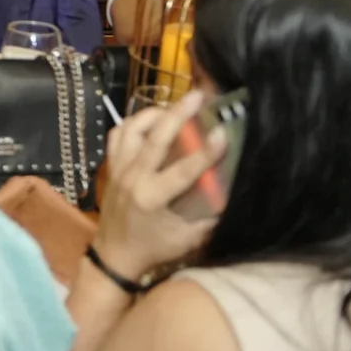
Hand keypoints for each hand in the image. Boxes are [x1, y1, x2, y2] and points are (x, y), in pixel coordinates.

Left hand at [93, 89, 225, 280]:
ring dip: (154, 114)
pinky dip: (133, 122)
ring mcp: (118, 168)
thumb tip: (239, 201)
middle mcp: (132, 177)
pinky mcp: (111, 165)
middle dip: (178, 114)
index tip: (223, 132)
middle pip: (155, 137)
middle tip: (198, 95)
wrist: (113, 255)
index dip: (205, 151)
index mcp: (152, 197)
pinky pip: (118, 134)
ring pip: (132, 129)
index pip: (182, 170)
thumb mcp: (187, 241)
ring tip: (175, 106)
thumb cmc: (153, 249)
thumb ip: (212, 222)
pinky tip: (151, 120)